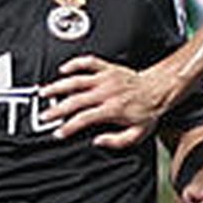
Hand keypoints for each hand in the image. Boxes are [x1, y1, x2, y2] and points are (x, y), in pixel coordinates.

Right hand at [42, 56, 164, 147]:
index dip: (69, 127)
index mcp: (112, 109)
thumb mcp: (137, 134)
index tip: (58, 133)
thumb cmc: (147, 111)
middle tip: (44, 117)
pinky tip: (63, 70)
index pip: (84, 118)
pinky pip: (88, 61)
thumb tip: (97, 141)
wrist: (158, 89)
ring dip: (58, 86)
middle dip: (57, 109)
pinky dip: (74, 63)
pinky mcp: (108, 67)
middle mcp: (106, 92)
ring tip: (44, 93)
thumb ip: (117, 141)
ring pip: (77, 80)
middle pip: (75, 100)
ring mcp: (106, 78)